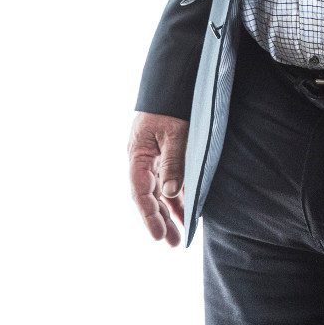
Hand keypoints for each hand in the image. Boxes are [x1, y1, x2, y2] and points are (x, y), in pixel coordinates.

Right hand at [128, 111, 188, 245]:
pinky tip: (185, 211)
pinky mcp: (164, 153)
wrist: (172, 80)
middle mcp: (142, 160)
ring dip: (169, 212)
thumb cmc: (171, 104)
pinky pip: (168, 179)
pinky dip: (176, 196)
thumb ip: (173, 162)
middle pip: (148, 197)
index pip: (140, 193)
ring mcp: (152, 157)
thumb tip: (171, 193)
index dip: (148, 216)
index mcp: (137, 155)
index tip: (157, 236)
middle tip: (171, 244)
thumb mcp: (174, 133)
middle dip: (159, 220)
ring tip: (178, 236)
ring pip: (159, 191)